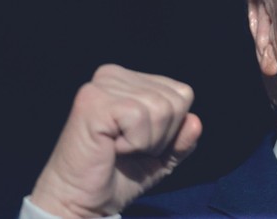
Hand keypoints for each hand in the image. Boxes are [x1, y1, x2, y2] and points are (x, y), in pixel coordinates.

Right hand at [29, 63, 201, 217]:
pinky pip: (140, 117)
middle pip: (175, 101)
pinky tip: (111, 147)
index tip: (141, 143)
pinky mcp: (93, 101)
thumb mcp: (162, 156)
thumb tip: (195, 122)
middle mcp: (115, 75)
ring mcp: (102, 85)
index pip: (183, 93)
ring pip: (161, 109)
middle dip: (161, 136)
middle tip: (129, 149)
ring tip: (119, 148)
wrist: (81, 203)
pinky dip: (134, 142)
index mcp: (131, 80)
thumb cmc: (117, 177)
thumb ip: (182, 139)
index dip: (172, 129)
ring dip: (146, 142)